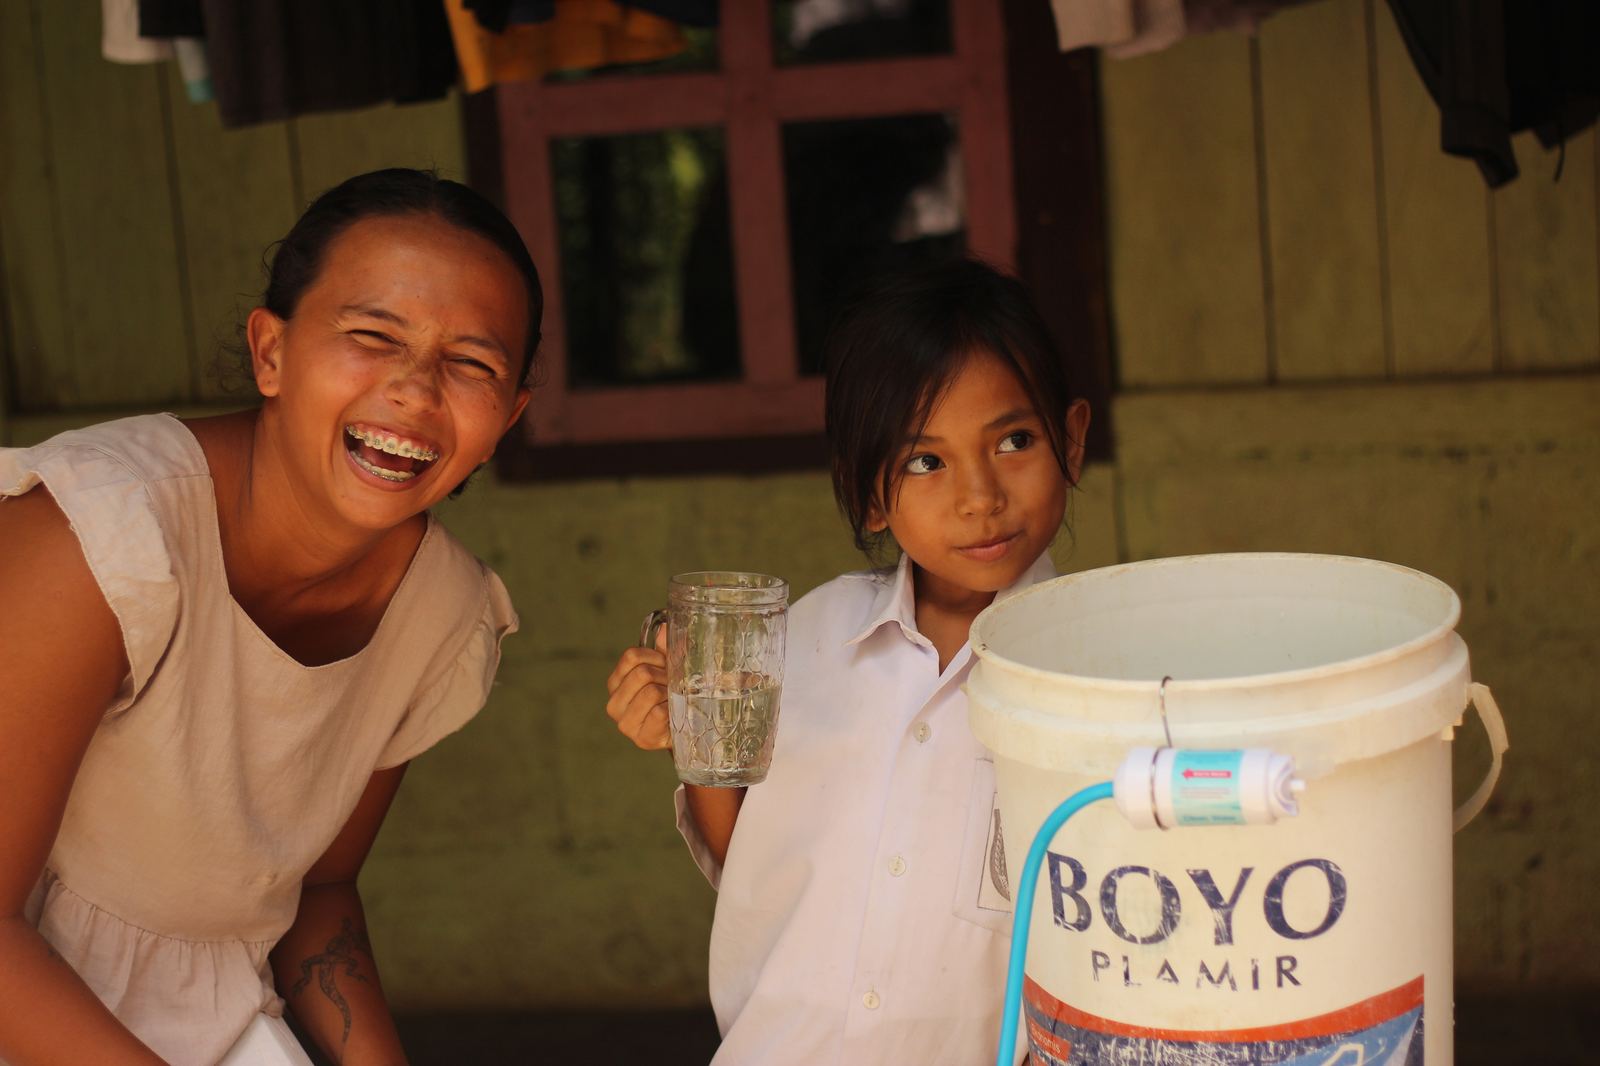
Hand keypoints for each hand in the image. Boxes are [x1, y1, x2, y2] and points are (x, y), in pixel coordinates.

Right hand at [604, 627, 670, 750]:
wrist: (680, 730)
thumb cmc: (669, 697)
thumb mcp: (666, 671)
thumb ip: (664, 650)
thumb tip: (665, 629)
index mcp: (615, 683)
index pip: (631, 656)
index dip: (655, 656)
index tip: (665, 665)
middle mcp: (614, 703)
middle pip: (642, 673)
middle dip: (664, 676)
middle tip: (673, 684)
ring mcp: (625, 723)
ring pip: (651, 692)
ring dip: (669, 693)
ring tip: (673, 699)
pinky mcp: (641, 738)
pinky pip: (660, 712)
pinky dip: (672, 710)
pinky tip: (674, 714)